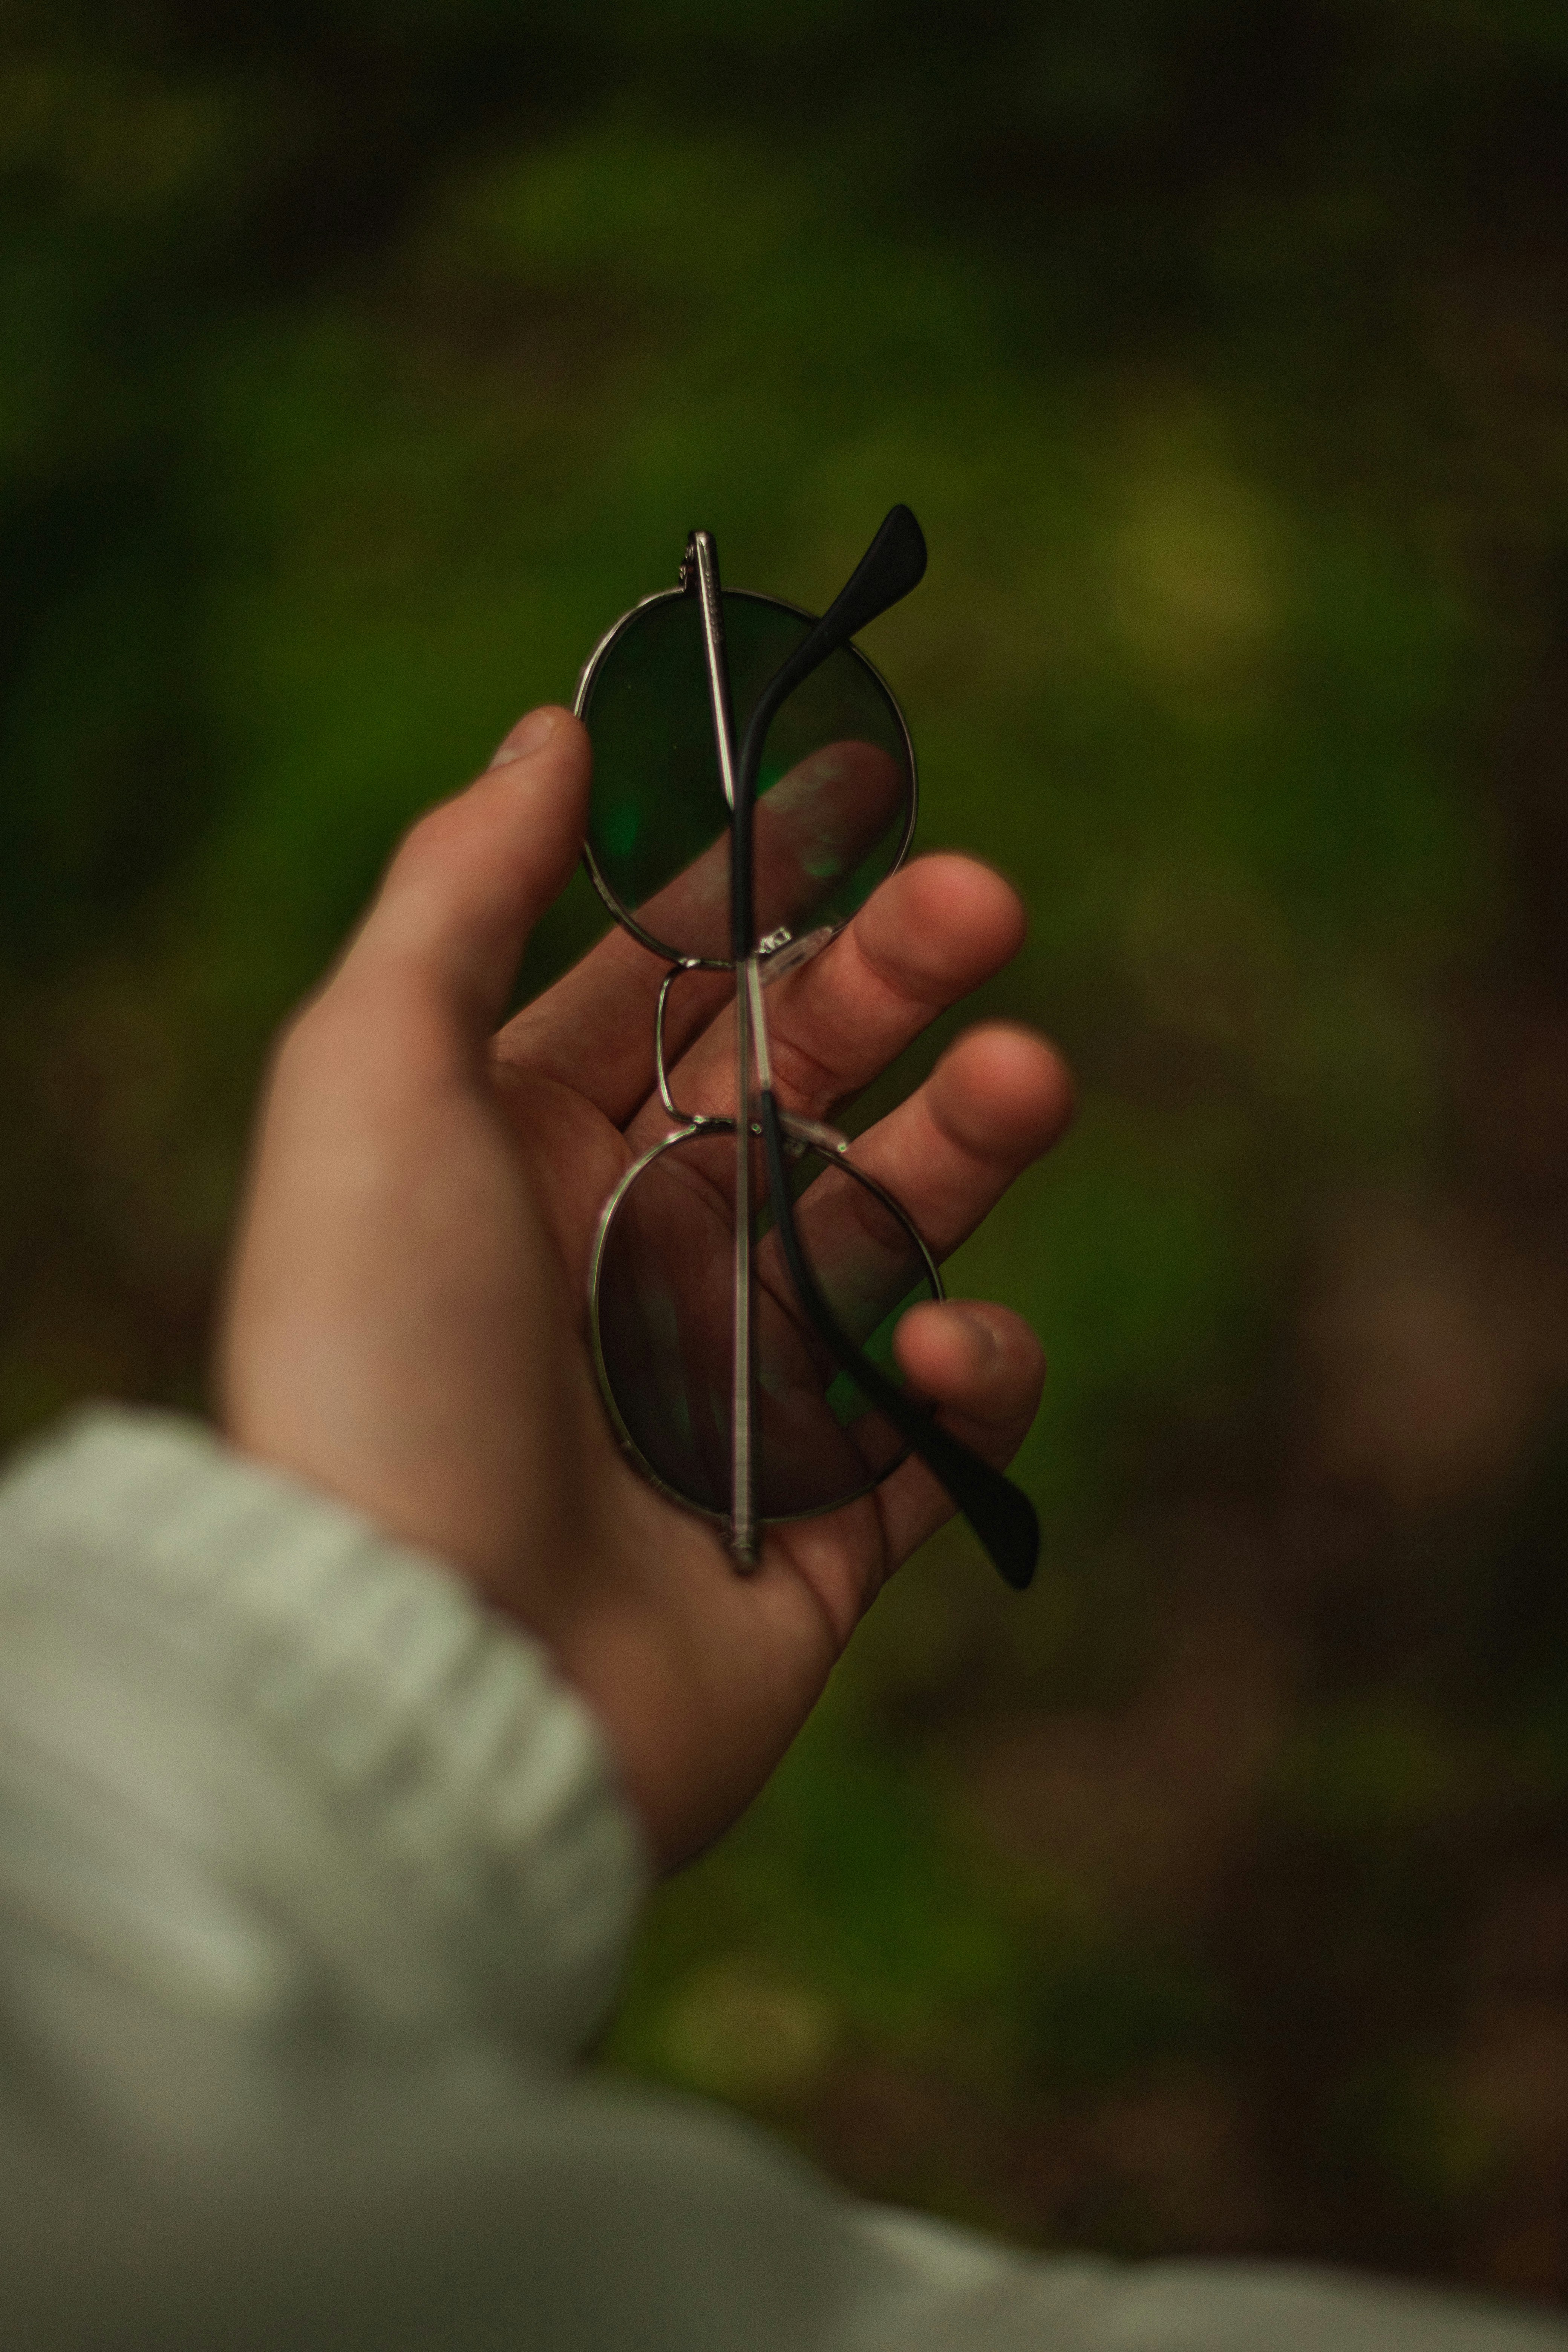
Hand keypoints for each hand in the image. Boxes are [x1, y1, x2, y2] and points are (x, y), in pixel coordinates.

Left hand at [218, 707, 1074, 1866]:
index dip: (763, 879)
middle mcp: (628, 1254)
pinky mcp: (820, 1522)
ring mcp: (732, 1387)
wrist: (426, 1673)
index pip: (666, 982)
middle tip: (987, 903)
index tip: (864, 787)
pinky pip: (935, 1426)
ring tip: (1026, 1077)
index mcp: (520, 1151)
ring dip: (970, 1139)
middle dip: (897, 980)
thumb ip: (454, 896)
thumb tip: (546, 736)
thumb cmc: (384, 1363)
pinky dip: (966, 1376)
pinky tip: (940, 1352)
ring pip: (893, 1228)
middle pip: (802, 1079)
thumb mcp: (371, 1083)